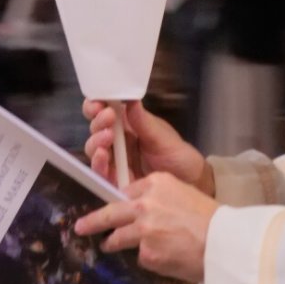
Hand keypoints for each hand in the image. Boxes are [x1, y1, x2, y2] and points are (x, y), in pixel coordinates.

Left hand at [74, 172, 217, 282]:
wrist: (225, 242)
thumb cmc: (210, 218)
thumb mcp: (182, 193)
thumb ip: (158, 197)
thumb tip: (141, 211)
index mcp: (155, 183)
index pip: (126, 192)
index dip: (119, 202)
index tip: (111, 209)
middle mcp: (144, 203)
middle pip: (110, 212)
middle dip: (92, 220)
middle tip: (80, 226)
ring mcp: (142, 229)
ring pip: (118, 237)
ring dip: (112, 242)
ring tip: (107, 246)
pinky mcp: (146, 253)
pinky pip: (140, 257)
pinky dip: (148, 259)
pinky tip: (163, 259)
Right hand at [82, 99, 213, 194]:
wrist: (190, 183)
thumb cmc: (178, 156)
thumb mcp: (162, 137)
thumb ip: (143, 122)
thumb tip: (130, 100)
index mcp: (127, 124)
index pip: (104, 110)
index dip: (96, 105)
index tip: (98, 103)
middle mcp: (117, 141)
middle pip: (95, 129)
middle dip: (98, 122)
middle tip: (107, 117)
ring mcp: (115, 161)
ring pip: (94, 150)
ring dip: (96, 142)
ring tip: (106, 138)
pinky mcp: (116, 181)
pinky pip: (101, 173)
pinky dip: (98, 164)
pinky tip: (103, 156)